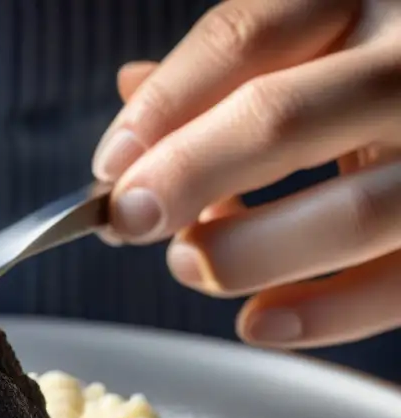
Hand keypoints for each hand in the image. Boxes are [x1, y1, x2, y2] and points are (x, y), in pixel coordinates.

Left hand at [93, 0, 400, 349]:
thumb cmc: (374, 88)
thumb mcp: (317, 49)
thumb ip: (230, 72)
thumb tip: (133, 89)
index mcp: (357, 7)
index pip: (243, 38)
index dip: (162, 107)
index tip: (110, 167)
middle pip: (280, 118)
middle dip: (186, 177)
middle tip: (129, 219)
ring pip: (349, 213)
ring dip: (247, 253)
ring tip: (187, 264)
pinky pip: (397, 286)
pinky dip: (322, 315)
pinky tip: (256, 322)